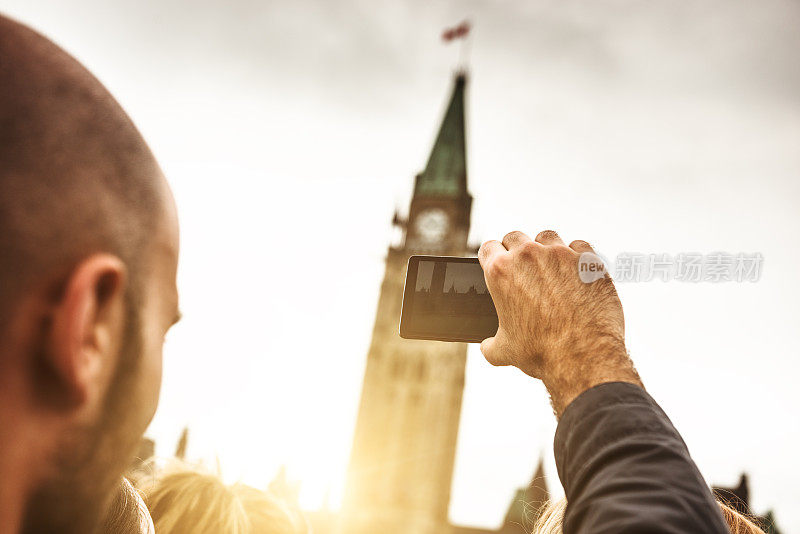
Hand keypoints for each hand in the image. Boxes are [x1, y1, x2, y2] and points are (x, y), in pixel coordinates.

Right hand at [478, 230, 641, 415]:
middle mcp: (528, 255)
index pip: (488, 248)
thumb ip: (490, 344)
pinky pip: (579, 246)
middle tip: (523, 271)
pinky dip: (576, 257)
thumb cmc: (542, 352)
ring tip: (551, 270)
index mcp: (500, 272)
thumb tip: (487, 347)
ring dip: (546, 249)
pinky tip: (576, 275)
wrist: (583, 356)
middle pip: (515, 237)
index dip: (491, 258)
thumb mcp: (504, 351)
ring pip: (547, 238)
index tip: (498, 266)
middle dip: (516, 251)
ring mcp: (560, 254)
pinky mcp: (587, 260)